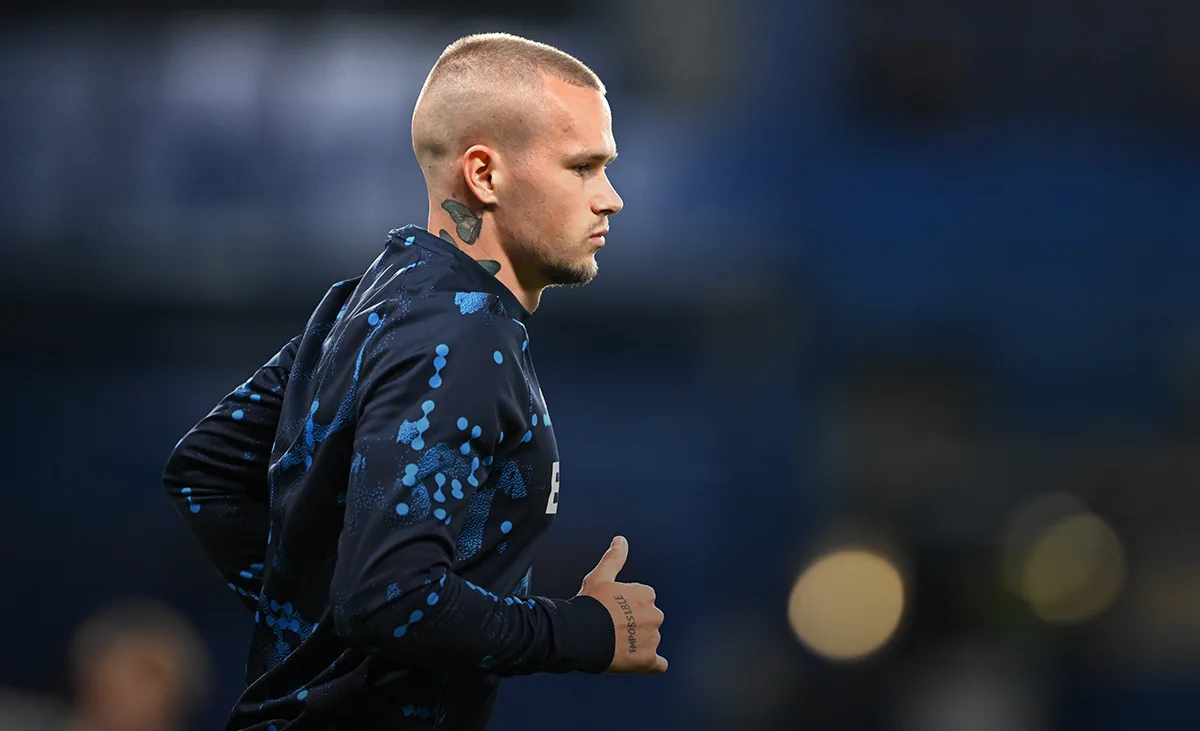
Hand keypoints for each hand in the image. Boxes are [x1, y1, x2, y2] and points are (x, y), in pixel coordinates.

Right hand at [577, 536, 666, 674]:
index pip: (642, 600)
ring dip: (637, 643)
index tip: (613, 610)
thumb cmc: (590, 604)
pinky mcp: (647, 659)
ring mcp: (652, 638)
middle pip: (648, 620)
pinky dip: (653, 665)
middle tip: (611, 628)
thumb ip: (614, 558)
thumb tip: (621, 540)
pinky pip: (657, 665)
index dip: (627, 605)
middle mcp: (654, 615)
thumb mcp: (600, 577)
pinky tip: (645, 664)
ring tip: (615, 645)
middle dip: (635, 624)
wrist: (581, 633)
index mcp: (646, 594)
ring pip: (649, 641)